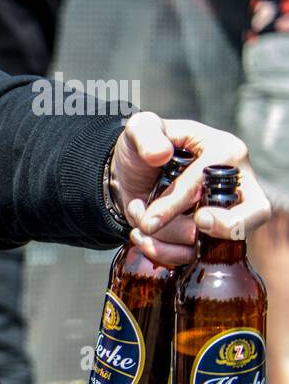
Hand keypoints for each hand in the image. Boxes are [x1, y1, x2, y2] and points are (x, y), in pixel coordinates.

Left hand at [110, 112, 270, 265]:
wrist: (127, 174)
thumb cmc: (143, 147)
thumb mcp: (139, 128)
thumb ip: (146, 132)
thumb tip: (160, 154)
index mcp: (226, 151)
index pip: (212, 179)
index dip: (179, 201)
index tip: (149, 218)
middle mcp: (234, 184)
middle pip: (256, 212)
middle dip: (226, 226)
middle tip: (195, 225)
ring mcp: (224, 212)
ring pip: (216, 240)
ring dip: (170, 240)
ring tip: (141, 227)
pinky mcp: (207, 235)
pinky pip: (196, 255)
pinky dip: (166, 253)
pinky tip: (142, 239)